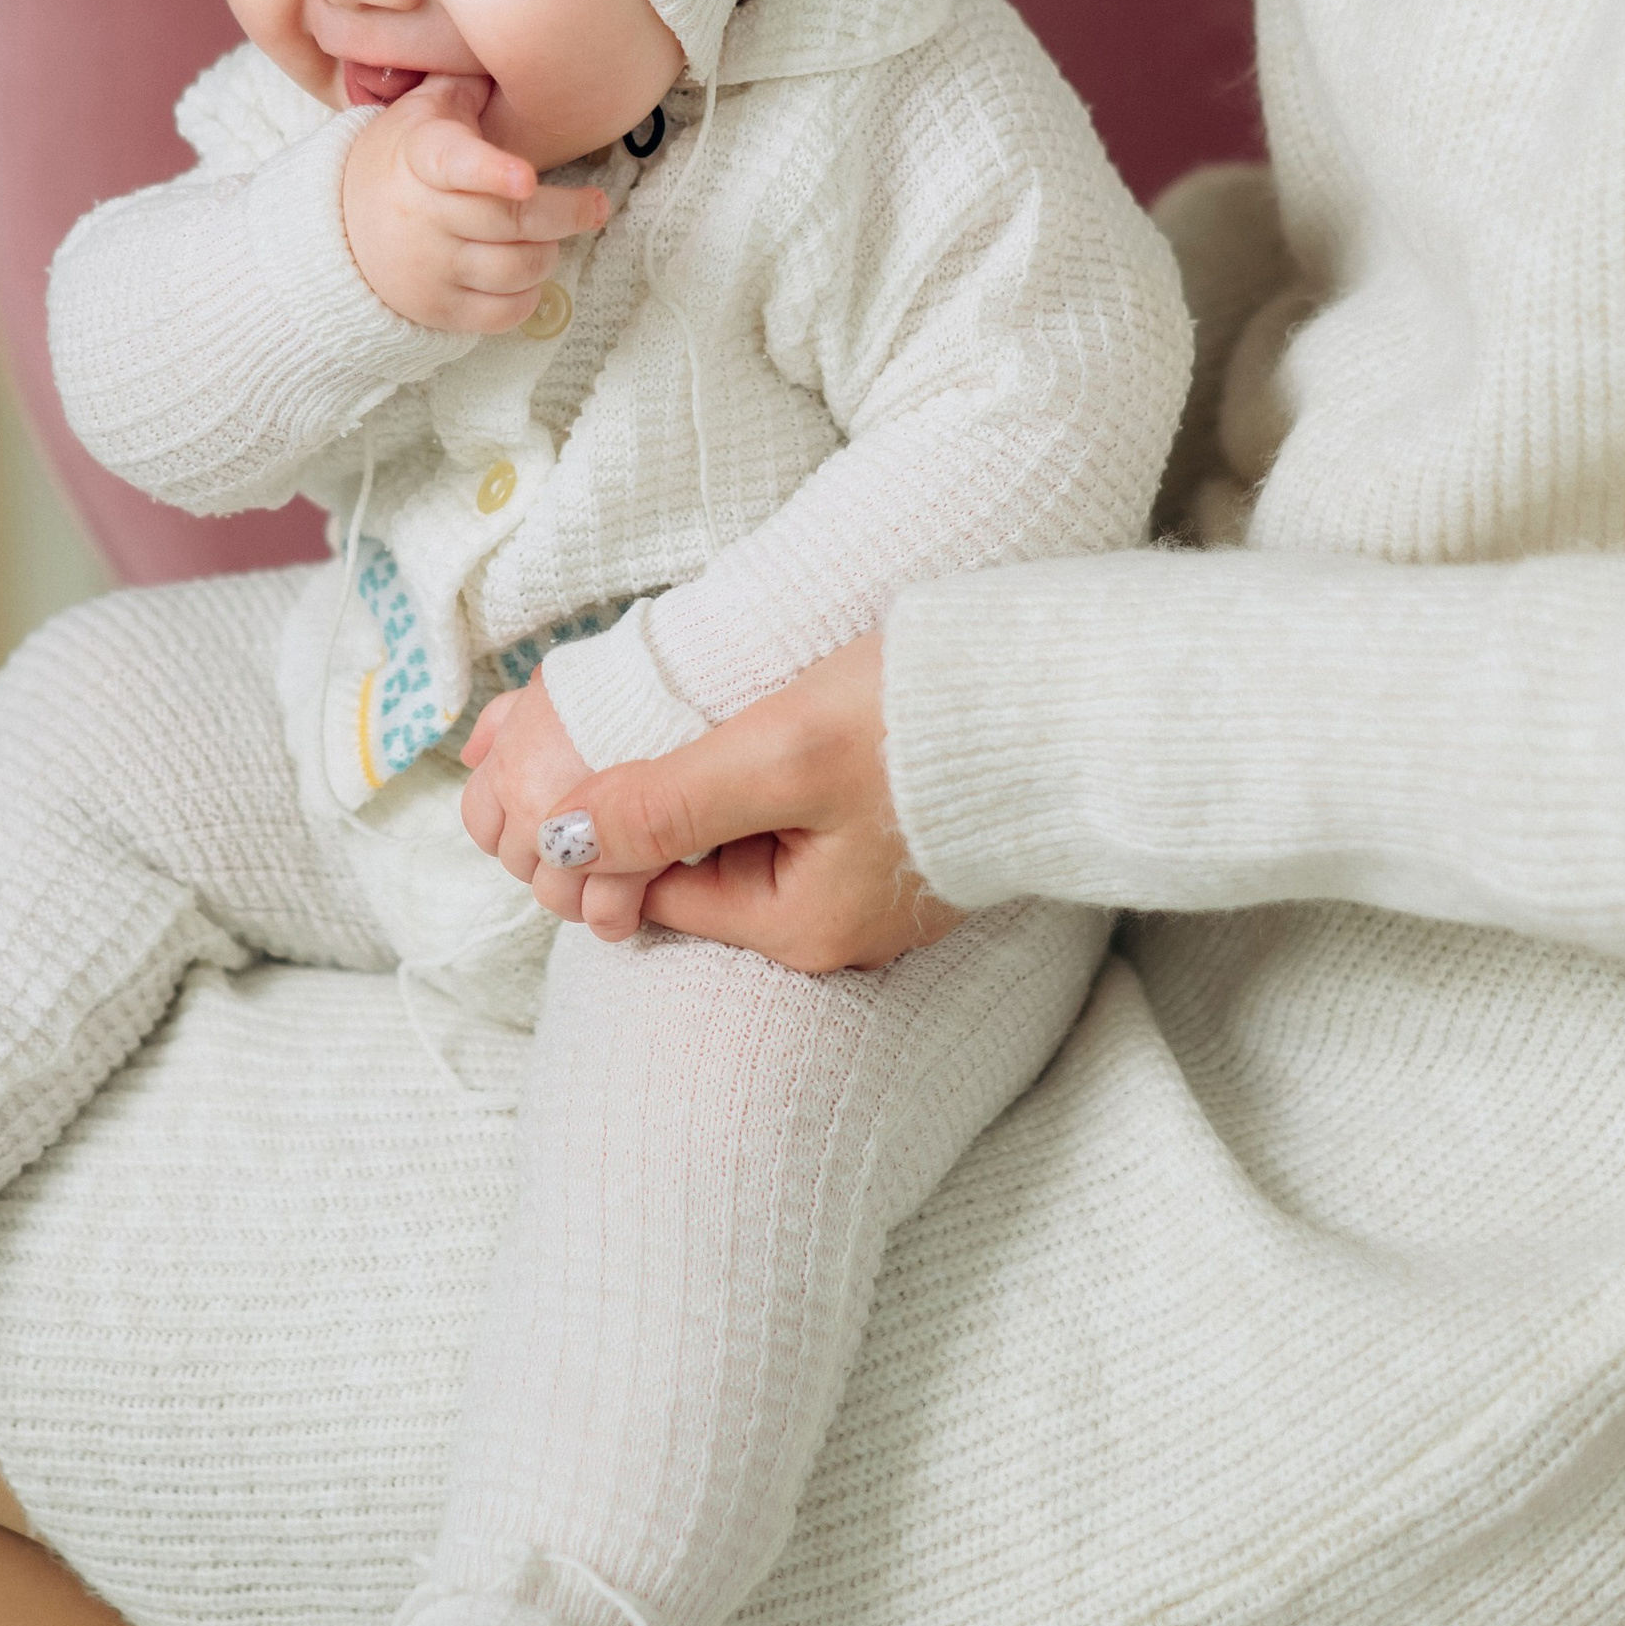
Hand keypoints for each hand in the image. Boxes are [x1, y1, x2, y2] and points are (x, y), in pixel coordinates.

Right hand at [340, 75, 609, 333]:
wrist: (342, 231)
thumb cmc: (401, 162)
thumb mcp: (421, 113)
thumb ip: (464, 87)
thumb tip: (515, 51)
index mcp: (423, 159)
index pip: (456, 164)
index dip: (492, 172)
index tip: (525, 178)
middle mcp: (423, 216)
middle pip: (512, 221)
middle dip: (567, 214)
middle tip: (595, 205)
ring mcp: (431, 268)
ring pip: (519, 267)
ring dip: (547, 251)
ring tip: (545, 234)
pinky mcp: (441, 311)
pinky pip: (507, 311)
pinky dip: (528, 293)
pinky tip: (521, 269)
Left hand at [459, 672, 653, 939]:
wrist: (698, 676)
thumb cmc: (631, 680)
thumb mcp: (557, 684)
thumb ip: (507, 718)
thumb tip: (470, 757)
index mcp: (511, 762)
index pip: (481, 822)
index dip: (513, 826)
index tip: (549, 821)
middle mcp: (530, 806)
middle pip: (521, 864)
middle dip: (553, 856)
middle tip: (597, 838)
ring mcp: (575, 843)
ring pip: (557, 897)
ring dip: (583, 890)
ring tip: (619, 868)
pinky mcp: (628, 867)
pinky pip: (605, 915)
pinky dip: (617, 914)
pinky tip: (637, 898)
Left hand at [520, 638, 961, 974]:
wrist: (1067, 697)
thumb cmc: (927, 727)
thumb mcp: (779, 757)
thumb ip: (666, 801)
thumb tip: (558, 837)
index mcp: (797, 928)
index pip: (651, 888)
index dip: (603, 823)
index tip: (578, 746)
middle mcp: (831, 924)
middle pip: (696, 863)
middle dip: (653, 794)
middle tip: (628, 712)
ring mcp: (867, 883)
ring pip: (743, 831)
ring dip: (706, 773)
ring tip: (699, 703)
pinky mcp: (894, 834)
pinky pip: (796, 811)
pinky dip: (763, 764)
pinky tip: (765, 709)